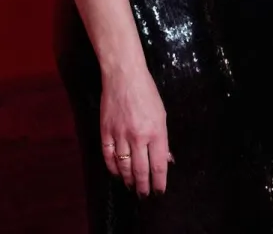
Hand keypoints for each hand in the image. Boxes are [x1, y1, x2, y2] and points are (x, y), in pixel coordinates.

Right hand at [100, 66, 171, 196]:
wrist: (123, 76)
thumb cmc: (147, 93)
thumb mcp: (162, 115)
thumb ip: (163, 139)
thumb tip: (166, 160)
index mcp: (156, 132)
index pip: (158, 165)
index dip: (159, 182)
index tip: (159, 191)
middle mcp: (138, 137)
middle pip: (141, 170)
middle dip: (143, 186)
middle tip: (144, 195)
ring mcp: (120, 135)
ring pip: (124, 166)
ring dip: (128, 179)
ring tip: (132, 186)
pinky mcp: (106, 131)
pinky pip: (108, 156)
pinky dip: (112, 168)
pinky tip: (117, 173)